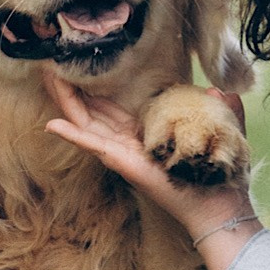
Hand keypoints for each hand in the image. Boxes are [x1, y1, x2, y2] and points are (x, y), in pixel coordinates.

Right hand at [42, 71, 261, 269]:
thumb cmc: (218, 172)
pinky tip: (51, 124)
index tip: (80, 68)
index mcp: (145, 132)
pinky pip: (92, 145)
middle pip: (91, 111)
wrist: (220, 203)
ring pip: (85, 122)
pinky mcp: (121, 161)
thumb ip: (221, 109)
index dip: (94, 88)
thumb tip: (217, 92)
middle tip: (52, 66)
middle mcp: (128, 142)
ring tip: (48, 78)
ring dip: (65, 101)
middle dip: (71, 89)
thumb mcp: (220, 130)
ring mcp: (122, 152)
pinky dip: (71, 135)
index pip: (112, 107)